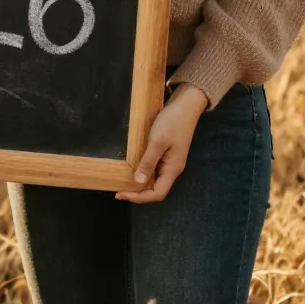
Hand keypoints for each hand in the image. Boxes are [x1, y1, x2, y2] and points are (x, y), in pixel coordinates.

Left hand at [117, 85, 209, 203]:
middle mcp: (172, 169)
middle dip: (137, 193)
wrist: (186, 105)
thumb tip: (138, 182)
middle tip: (118, 189)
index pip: (157, 194)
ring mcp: (170, 162)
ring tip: (122, 182)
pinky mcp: (166, 154)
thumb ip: (148, 162)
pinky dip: (143, 173)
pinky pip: (154, 170)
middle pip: (155, 190)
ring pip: (154, 181)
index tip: (120, 193)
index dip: (139, 197)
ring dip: (139, 184)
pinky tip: (132, 169)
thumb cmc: (172, 122)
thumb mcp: (157, 142)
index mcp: (172, 169)